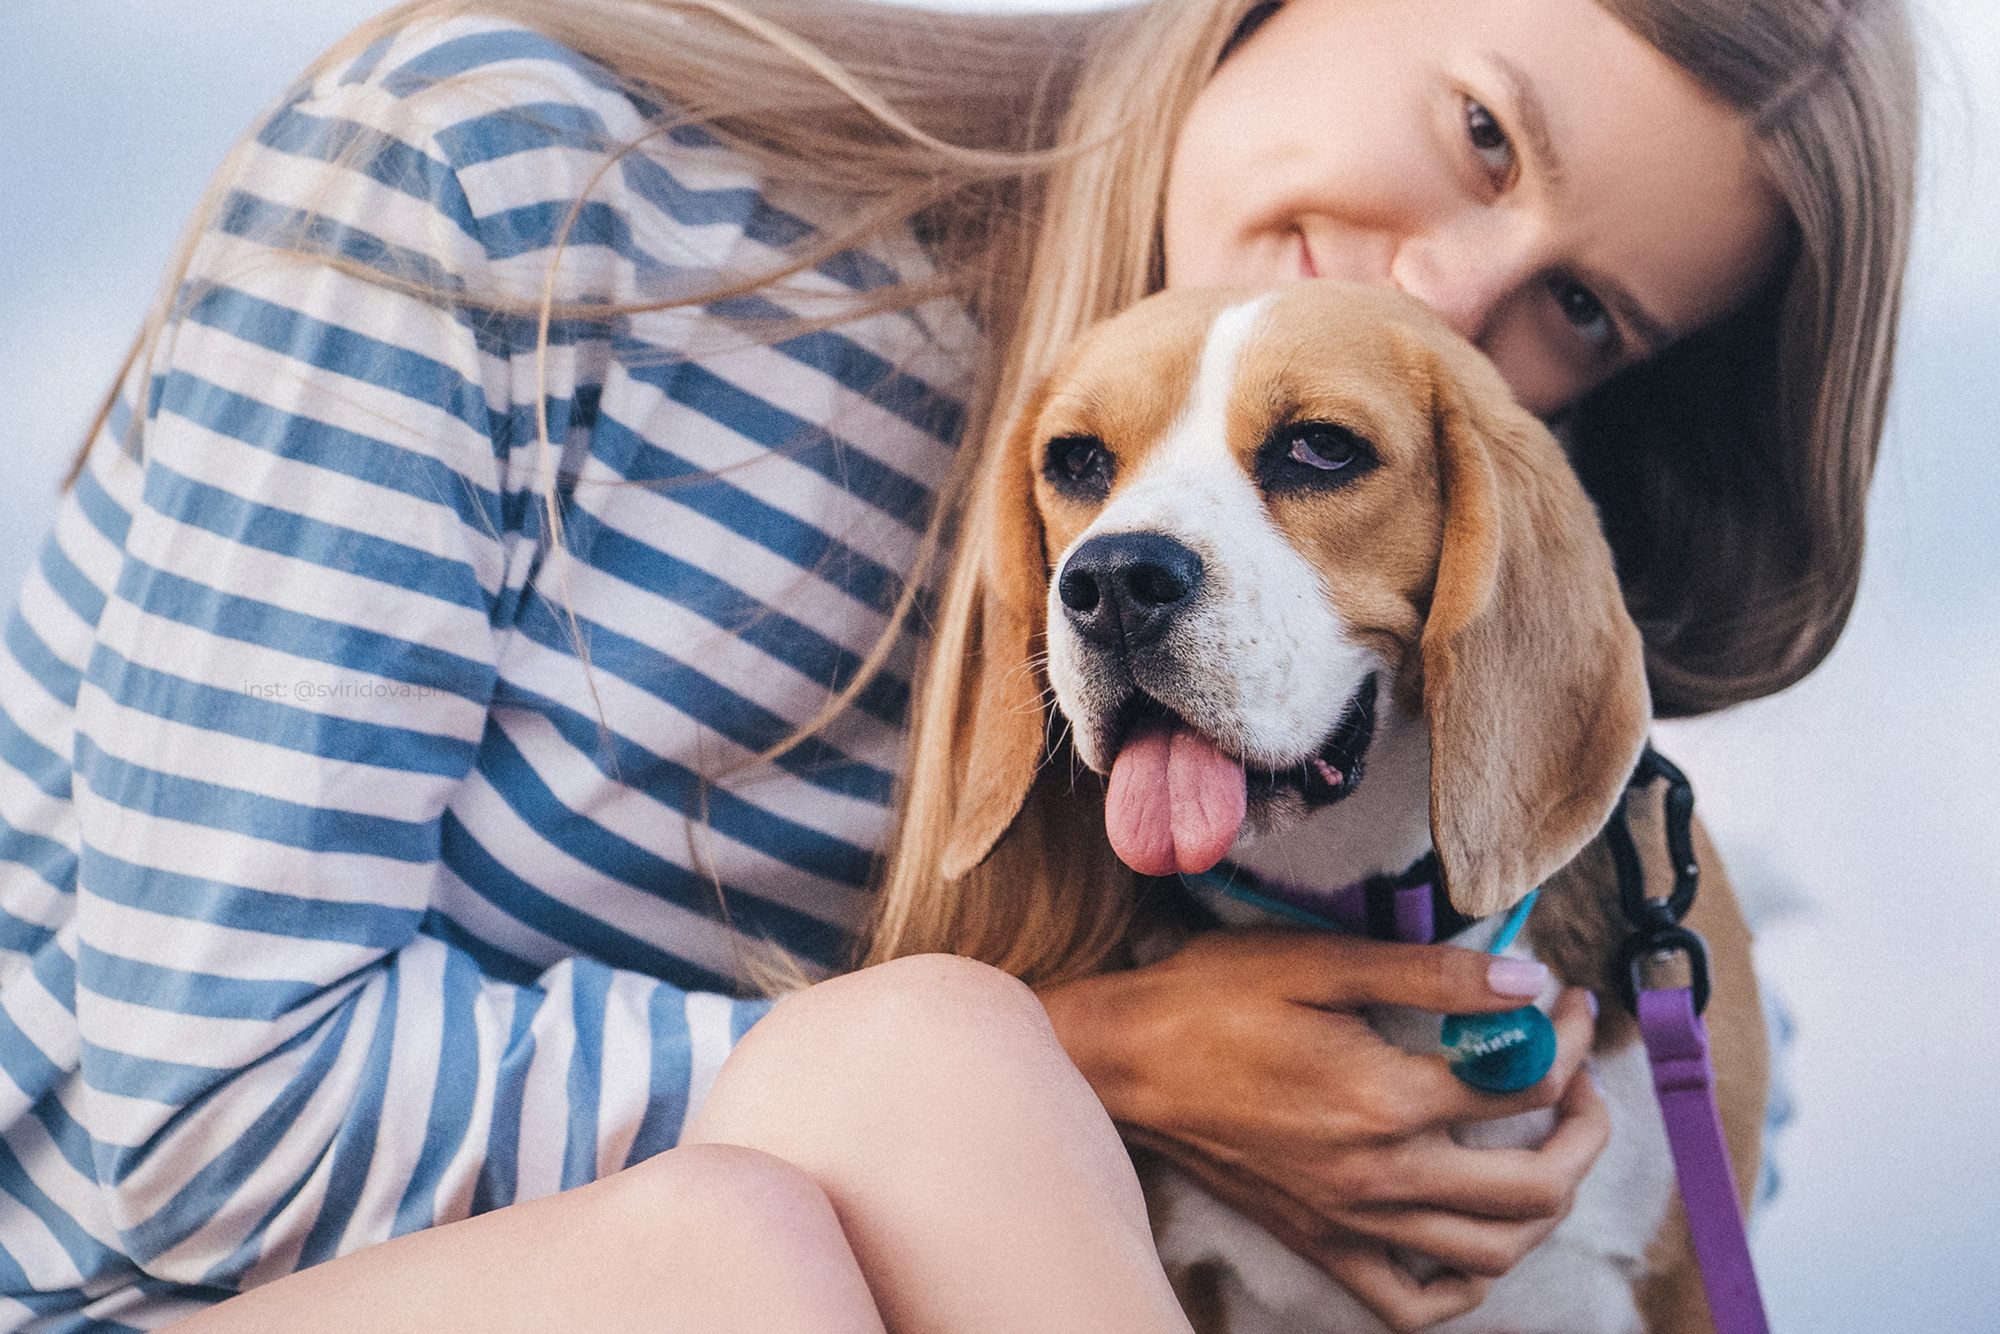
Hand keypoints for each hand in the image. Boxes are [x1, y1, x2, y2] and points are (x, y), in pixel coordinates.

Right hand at [1038, 930, 1609, 1332]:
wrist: (1125, 1062)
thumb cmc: (1212, 998)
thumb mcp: (1320, 963)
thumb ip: (1432, 975)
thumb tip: (1529, 980)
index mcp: (1386, 1099)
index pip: (1525, 1082)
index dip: (1567, 1037)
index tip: (1568, 1000)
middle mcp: (1380, 1175)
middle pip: (1535, 1184)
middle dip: (1585, 1128)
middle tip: (1583, 1076)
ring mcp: (1351, 1221)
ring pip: (1494, 1250)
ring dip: (1546, 1200)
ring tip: (1546, 1142)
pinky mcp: (1322, 1242)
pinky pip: (1413, 1300)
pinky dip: (1464, 1282)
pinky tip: (1475, 1233)